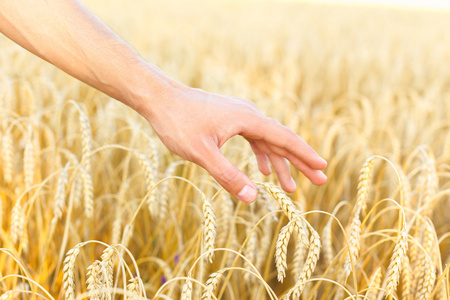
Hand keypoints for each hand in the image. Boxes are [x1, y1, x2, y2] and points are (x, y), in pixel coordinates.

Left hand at [142, 85, 326, 202]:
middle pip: (281, 141)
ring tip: (290, 186)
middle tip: (320, 181)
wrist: (160, 99)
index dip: (305, 155)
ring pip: (267, 142)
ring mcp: (240, 116)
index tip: (323, 168)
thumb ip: (228, 175)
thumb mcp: (203, 154)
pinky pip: (253, 139)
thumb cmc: (178, 123)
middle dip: (299, 163)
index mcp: (249, 119)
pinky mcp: (230, 119)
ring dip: (279, 163)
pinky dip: (262, 155)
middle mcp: (249, 114)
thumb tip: (253, 197)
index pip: (285, 139)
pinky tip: (263, 170)